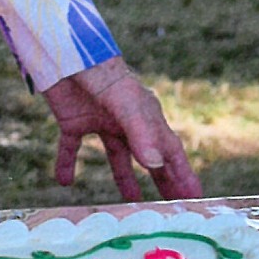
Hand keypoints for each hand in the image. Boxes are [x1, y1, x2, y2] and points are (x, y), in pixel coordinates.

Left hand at [43, 56, 200, 201]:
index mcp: (145, 115)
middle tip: (169, 208)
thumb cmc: (101, 72)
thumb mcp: (124, 102)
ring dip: (122, 178)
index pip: (169, 150)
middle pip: (148, 157)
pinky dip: (67, 163)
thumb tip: (155, 164)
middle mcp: (125, 121)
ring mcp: (100, 120)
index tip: (194, 198)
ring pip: (116, 155)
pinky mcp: (73, 120)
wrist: (63, 50)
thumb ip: (140, 132)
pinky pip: (71, 147)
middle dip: (160, 180)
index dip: (182, 174)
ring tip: (128, 202)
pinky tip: (63, 181)